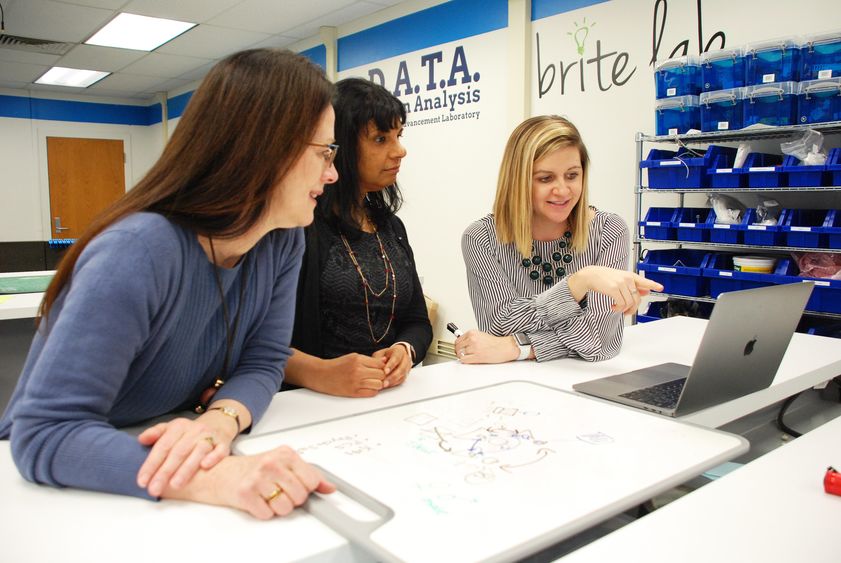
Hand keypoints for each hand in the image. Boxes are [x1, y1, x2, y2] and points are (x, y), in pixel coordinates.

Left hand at [137, 413, 237, 495]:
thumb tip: (141, 440)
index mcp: (178, 427)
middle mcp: (194, 430)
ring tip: (175, 485)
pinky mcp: (223, 443)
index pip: (162, 447)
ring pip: (198, 451)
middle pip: (178, 452)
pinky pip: (220, 450)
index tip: (142, 481)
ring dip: (186, 469)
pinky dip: (214, 457)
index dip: (151, 464)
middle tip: (154, 489)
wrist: (218, 424)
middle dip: (165, 472)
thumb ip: (155, 434)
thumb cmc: (188, 433)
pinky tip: (205, 466)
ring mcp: (210, 436)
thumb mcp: (171, 429)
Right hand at [163, 446, 335, 519]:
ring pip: (285, 508)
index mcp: (285, 454)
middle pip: (299, 496)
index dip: (304, 489)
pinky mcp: (245, 493)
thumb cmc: (253, 468)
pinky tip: (257, 500)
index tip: (294, 485)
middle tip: (277, 491)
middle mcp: (272, 463)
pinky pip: (267, 514)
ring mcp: (258, 477)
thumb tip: (329, 487)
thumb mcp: (283, 465)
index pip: (311, 481)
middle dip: (291, 499)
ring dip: (277, 507)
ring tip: (266, 495)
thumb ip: (309, 475)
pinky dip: (263, 512)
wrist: (221, 472)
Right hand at [315, 353, 387, 397]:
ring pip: (379, 385)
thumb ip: (368, 360)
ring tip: (372, 382)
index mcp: (358, 360)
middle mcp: (358, 370)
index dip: (382, 366)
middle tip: (377, 376)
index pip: (380, 364)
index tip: (380, 368)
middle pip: (381, 374)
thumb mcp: (352, 357)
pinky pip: (371, 393)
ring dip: (378, 384)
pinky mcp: (353, 392)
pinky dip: (373, 391)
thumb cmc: (337, 366)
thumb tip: (384, 361)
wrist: (322, 375)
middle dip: (381, 375)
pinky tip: (368, 387)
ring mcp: (356, 382)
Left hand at [372, 343, 411, 388]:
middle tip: (384, 382)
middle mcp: (405, 359)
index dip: (391, 365)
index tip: (385, 371)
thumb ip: (379, 358)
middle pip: (401, 368)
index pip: (396, 357)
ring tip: (384, 385)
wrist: (395, 355)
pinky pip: (401, 380)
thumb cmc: (386, 355)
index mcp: (399, 351)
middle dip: (393, 376)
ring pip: (402, 376)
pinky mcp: (405, 375)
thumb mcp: (380, 353)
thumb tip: (379, 363)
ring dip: (393, 381)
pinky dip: (394, 383)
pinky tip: (387, 385)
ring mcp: (406, 368)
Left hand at [454, 329, 519, 363]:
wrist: (505, 347)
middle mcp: (472, 339)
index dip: (457, 345)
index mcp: (472, 333)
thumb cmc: (495, 343)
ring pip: (460, 354)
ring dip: (462, 356)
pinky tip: (469, 360)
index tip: (459, 348)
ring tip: (468, 356)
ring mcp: (474, 348)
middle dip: (458, 351)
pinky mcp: (477, 356)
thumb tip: (461, 344)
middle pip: (457, 347)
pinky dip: (464, 361)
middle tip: (462, 353)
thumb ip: (471, 339)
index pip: (458, 340)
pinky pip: (464, 360)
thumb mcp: (481, 335)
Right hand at [567, 266, 662, 314]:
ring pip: (629, 302)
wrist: (591, 275)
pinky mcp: (614, 289)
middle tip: (626, 311)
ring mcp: (621, 283)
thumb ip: (634, 286)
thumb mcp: (620, 279)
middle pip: (637, 298)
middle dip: (632, 308)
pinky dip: (618, 309)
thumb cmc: (605, 278)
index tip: (661, 288)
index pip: (644, 281)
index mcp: (630, 276)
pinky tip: (614, 307)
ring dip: (624, 309)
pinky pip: (621, 304)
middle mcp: (627, 279)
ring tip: (617, 308)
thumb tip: (646, 291)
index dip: (653, 285)